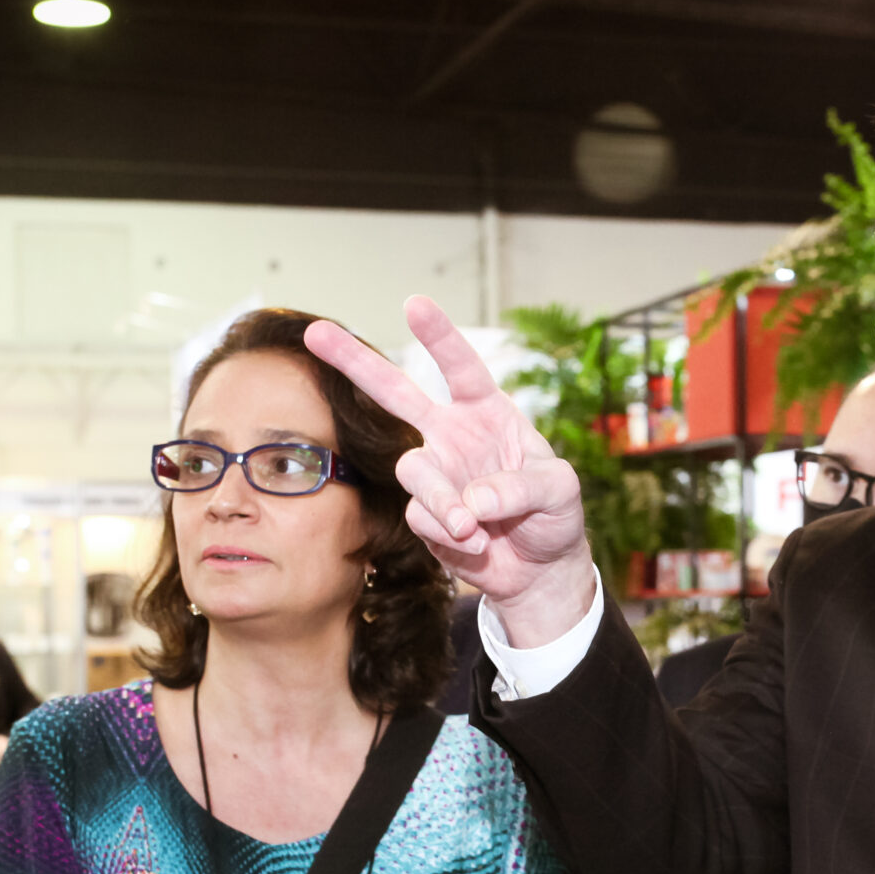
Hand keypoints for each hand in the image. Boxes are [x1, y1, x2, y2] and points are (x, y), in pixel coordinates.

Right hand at [303, 299, 597, 643]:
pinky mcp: (424, 516)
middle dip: (355, 363)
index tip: (414, 304)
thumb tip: (471, 502)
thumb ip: (520, 488)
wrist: (539, 570)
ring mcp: (436, 474)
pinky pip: (422, 518)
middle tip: (315, 334)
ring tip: (471, 528)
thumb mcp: (558, 492)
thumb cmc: (554, 516)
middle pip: (395, 393)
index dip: (439, 338)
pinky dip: (451, 535)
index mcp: (489, 413)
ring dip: (441, 500)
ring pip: (413, 472)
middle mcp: (452, 436)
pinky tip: (479, 545)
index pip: (462, 368)